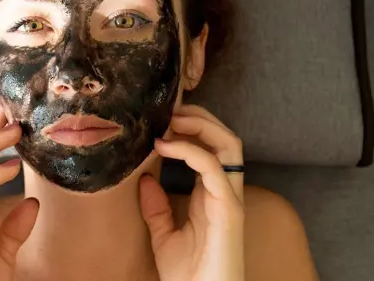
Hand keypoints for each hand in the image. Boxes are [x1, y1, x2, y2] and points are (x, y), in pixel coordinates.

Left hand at [140, 104, 244, 280]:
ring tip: (172, 119)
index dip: (191, 129)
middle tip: (170, 110)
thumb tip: (144, 179)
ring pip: (229, 144)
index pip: (211, 148)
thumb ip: (155, 207)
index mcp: (211, 195)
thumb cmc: (188, 275)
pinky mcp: (228, 209)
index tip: (161, 121)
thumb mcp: (163, 235)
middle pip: (226, 138)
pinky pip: (213, 167)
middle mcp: (225, 191)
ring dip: (201, 124)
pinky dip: (189, 150)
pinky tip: (166, 146)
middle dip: (200, 117)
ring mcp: (229, 198)